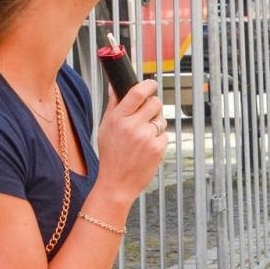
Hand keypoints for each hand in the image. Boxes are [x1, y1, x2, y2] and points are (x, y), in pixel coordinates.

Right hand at [95, 79, 166, 202]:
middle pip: (155, 103)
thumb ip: (113, 105)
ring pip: (161, 119)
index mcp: (117, 119)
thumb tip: (115, 85)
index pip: (137, 93)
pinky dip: (158, 140)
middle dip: (154, 106)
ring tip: (143, 136)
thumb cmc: (110, 156)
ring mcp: (146, 138)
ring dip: (156, 124)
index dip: (148, 85)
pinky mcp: (158, 149)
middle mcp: (132, 126)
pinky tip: (147, 148)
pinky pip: (164, 135)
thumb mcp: (105, 128)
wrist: (117, 184)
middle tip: (148, 114)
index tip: (151, 84)